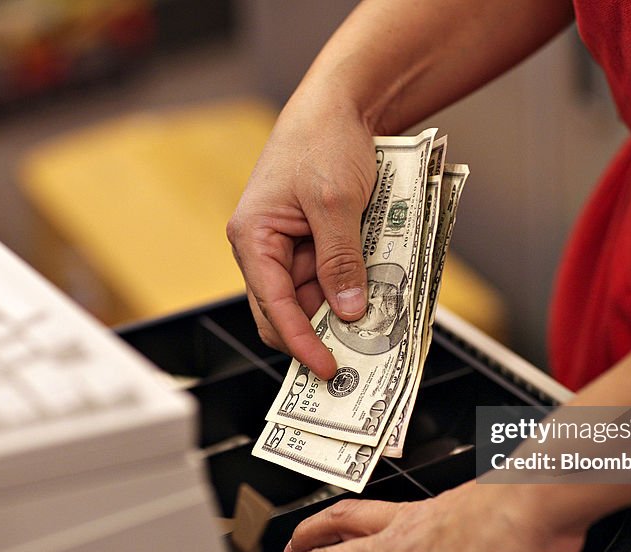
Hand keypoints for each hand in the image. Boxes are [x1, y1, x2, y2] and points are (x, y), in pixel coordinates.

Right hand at [227, 96, 375, 378]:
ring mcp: (288, 246)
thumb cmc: (323, 141)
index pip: (273, 307)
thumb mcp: (337, 203)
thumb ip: (341, 261)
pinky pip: (328, 277)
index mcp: (253, 237)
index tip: (327, 368)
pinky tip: (375, 292)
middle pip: (286, 311)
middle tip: (357, 355)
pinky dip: (350, 287)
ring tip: (377, 318)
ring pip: (311, 298)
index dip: (300, 342)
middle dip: (319, 332)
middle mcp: (264, 247)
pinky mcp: (312, 241)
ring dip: (341, 309)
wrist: (338, 105)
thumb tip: (348, 311)